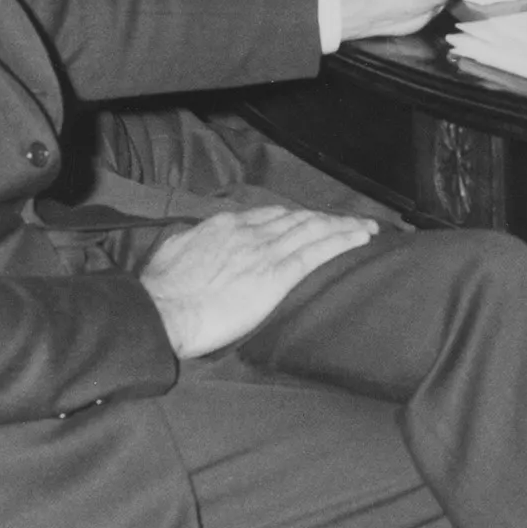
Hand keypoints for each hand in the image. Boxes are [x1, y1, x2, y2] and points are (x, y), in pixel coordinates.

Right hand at [141, 205, 378, 357]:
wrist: (161, 311)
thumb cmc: (159, 291)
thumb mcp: (173, 252)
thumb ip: (193, 242)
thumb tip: (198, 238)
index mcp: (225, 226)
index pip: (271, 216)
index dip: (296, 217)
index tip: (311, 220)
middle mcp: (250, 232)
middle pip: (298, 219)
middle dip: (327, 219)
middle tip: (351, 221)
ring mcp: (265, 251)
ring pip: (314, 230)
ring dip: (344, 226)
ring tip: (367, 227)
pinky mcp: (276, 275)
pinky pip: (317, 252)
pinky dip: (342, 241)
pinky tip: (360, 238)